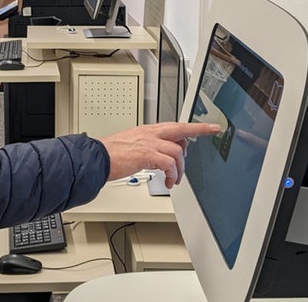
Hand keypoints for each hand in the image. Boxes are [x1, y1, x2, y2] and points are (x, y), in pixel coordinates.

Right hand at [97, 122, 220, 189]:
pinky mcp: (147, 155)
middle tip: (212, 130)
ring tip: (176, 178)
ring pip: (177, 151)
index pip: (174, 125)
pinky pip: (169, 164)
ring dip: (180, 167)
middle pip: (181, 128)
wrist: (96, 158)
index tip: (206, 125)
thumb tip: (159, 157)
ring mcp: (149, 143)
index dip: (192, 125)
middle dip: (199, 129)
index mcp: (147, 130)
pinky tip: (169, 181)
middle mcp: (150, 133)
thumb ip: (147, 147)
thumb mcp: (131, 144)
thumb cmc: (110, 154)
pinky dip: (173, 174)